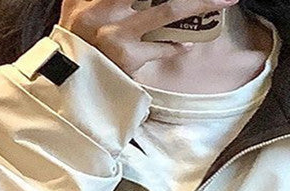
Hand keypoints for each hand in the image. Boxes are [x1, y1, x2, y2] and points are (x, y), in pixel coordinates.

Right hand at [58, 0, 237, 74]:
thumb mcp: (77, 5)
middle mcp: (104, 8)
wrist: (65, 82)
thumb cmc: (77, 40)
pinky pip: (161, 48)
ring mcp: (117, 32)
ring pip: (167, 11)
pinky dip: (175, 45)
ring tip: (223, 1)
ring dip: (198, 5)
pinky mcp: (128, 57)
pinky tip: (184, 43)